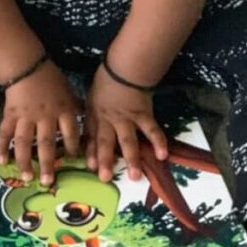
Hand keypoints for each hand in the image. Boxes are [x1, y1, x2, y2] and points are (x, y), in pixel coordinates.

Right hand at [0, 60, 81, 184]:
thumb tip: (85, 121)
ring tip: (27, 177)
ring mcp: (26, 117)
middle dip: (47, 164)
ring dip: (25, 161)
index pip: (70, 133)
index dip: (72, 147)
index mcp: (63, 110)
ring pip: (25, 142)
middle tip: (48, 182)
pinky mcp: (11, 115)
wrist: (28, 66)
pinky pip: (5, 132)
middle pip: (47, 143)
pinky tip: (1, 161)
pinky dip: (2, 146)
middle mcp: (45, 116)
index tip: (72, 160)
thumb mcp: (69, 91)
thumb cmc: (51, 79)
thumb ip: (74, 108)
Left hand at [84, 63, 167, 182]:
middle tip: (105, 178)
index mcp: (96, 116)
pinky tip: (162, 155)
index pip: (91, 137)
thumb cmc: (106, 82)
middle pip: (106, 142)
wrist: (124, 68)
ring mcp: (127, 119)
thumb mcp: (91, 98)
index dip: (91, 153)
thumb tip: (83, 131)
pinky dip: (158, 142)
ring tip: (135, 177)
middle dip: (105, 161)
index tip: (90, 167)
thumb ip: (89, 116)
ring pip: (128, 141)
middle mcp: (110, 121)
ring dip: (132, 159)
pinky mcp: (143, 115)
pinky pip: (152, 130)